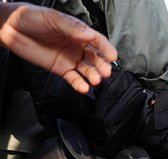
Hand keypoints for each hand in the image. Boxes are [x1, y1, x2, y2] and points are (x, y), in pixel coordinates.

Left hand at [0, 3, 116, 93]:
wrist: (9, 27)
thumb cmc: (30, 17)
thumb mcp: (52, 18)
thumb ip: (72, 28)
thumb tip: (89, 35)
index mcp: (78, 32)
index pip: (97, 41)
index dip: (106, 48)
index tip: (112, 56)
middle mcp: (77, 46)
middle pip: (96, 58)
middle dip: (102, 65)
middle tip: (105, 72)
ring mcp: (70, 58)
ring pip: (87, 70)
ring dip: (93, 76)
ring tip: (95, 80)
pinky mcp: (61, 69)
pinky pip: (74, 79)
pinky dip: (80, 84)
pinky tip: (83, 87)